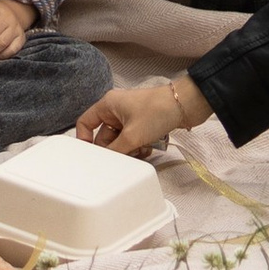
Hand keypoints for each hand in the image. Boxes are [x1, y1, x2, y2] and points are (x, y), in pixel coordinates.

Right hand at [78, 76, 203, 156]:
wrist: (184, 105)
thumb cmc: (155, 112)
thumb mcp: (131, 136)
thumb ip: (114, 152)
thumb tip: (103, 165)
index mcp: (108, 104)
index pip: (85, 122)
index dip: (84, 140)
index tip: (89, 159)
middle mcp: (116, 109)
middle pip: (104, 136)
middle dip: (113, 150)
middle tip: (121, 160)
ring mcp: (129, 116)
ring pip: (119, 141)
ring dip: (128, 150)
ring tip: (139, 152)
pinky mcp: (141, 123)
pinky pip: (131, 140)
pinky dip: (137, 147)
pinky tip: (148, 149)